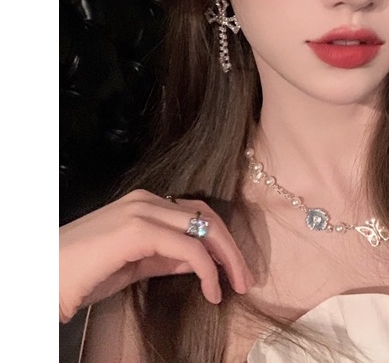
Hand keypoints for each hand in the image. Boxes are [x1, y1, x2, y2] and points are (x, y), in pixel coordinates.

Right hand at [59, 189, 254, 322]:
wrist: (40, 280)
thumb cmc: (79, 274)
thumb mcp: (134, 264)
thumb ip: (166, 257)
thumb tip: (199, 262)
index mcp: (146, 203)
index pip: (198, 215)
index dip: (222, 241)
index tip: (234, 270)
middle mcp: (148, 200)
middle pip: (207, 217)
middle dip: (232, 248)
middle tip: (247, 279)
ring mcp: (143, 211)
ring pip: (204, 228)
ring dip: (227, 258)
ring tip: (236, 285)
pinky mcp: (138, 230)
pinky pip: (188, 249)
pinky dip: (207, 270)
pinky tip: (210, 290)